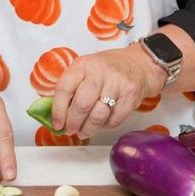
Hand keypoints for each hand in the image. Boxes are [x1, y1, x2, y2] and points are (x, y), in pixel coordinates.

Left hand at [51, 46, 165, 139]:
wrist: (138, 65)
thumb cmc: (107, 70)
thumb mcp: (86, 69)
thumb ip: (71, 87)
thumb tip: (56, 114)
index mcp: (83, 64)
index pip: (64, 88)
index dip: (57, 110)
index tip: (57, 123)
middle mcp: (100, 71)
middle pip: (81, 104)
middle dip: (73, 123)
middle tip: (70, 129)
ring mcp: (117, 83)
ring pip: (97, 115)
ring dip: (88, 129)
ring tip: (84, 131)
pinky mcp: (131, 95)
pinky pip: (114, 120)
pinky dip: (105, 126)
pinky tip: (102, 123)